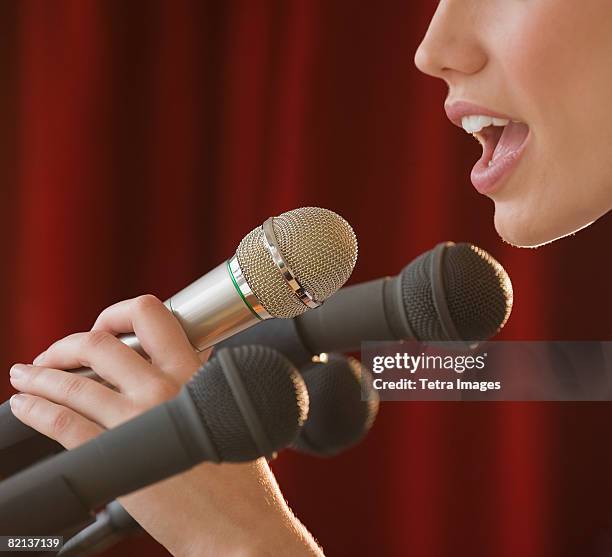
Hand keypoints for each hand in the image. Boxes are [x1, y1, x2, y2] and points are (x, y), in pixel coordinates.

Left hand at [8, 295, 322, 556]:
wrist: (237, 523)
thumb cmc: (239, 477)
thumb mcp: (224, 411)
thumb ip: (198, 383)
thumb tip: (176, 368)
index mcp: (193, 372)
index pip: (150, 316)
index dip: (116, 314)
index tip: (103, 328)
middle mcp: (162, 387)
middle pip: (99, 343)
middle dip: (67, 344)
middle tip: (54, 355)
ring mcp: (135, 421)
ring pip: (73, 383)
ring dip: (39, 376)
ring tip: (25, 376)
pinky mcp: (113, 457)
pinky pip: (64, 423)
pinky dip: (37, 411)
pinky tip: (27, 408)